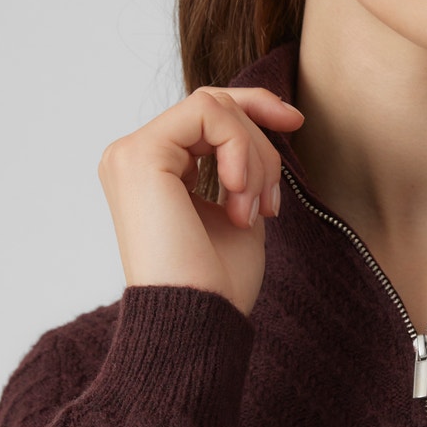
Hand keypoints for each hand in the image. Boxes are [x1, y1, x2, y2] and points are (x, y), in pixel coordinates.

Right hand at [97, 86, 304, 319]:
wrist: (198, 320)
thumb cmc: (218, 282)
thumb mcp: (239, 212)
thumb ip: (241, 170)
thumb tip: (263, 129)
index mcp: (154, 171)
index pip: (205, 115)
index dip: (254, 108)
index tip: (296, 123)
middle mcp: (134, 157)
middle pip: (214, 106)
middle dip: (261, 144)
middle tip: (271, 203)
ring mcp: (131, 154)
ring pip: (214, 108)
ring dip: (254, 156)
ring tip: (254, 210)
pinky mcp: (139, 155)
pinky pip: (207, 113)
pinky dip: (240, 149)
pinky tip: (238, 195)